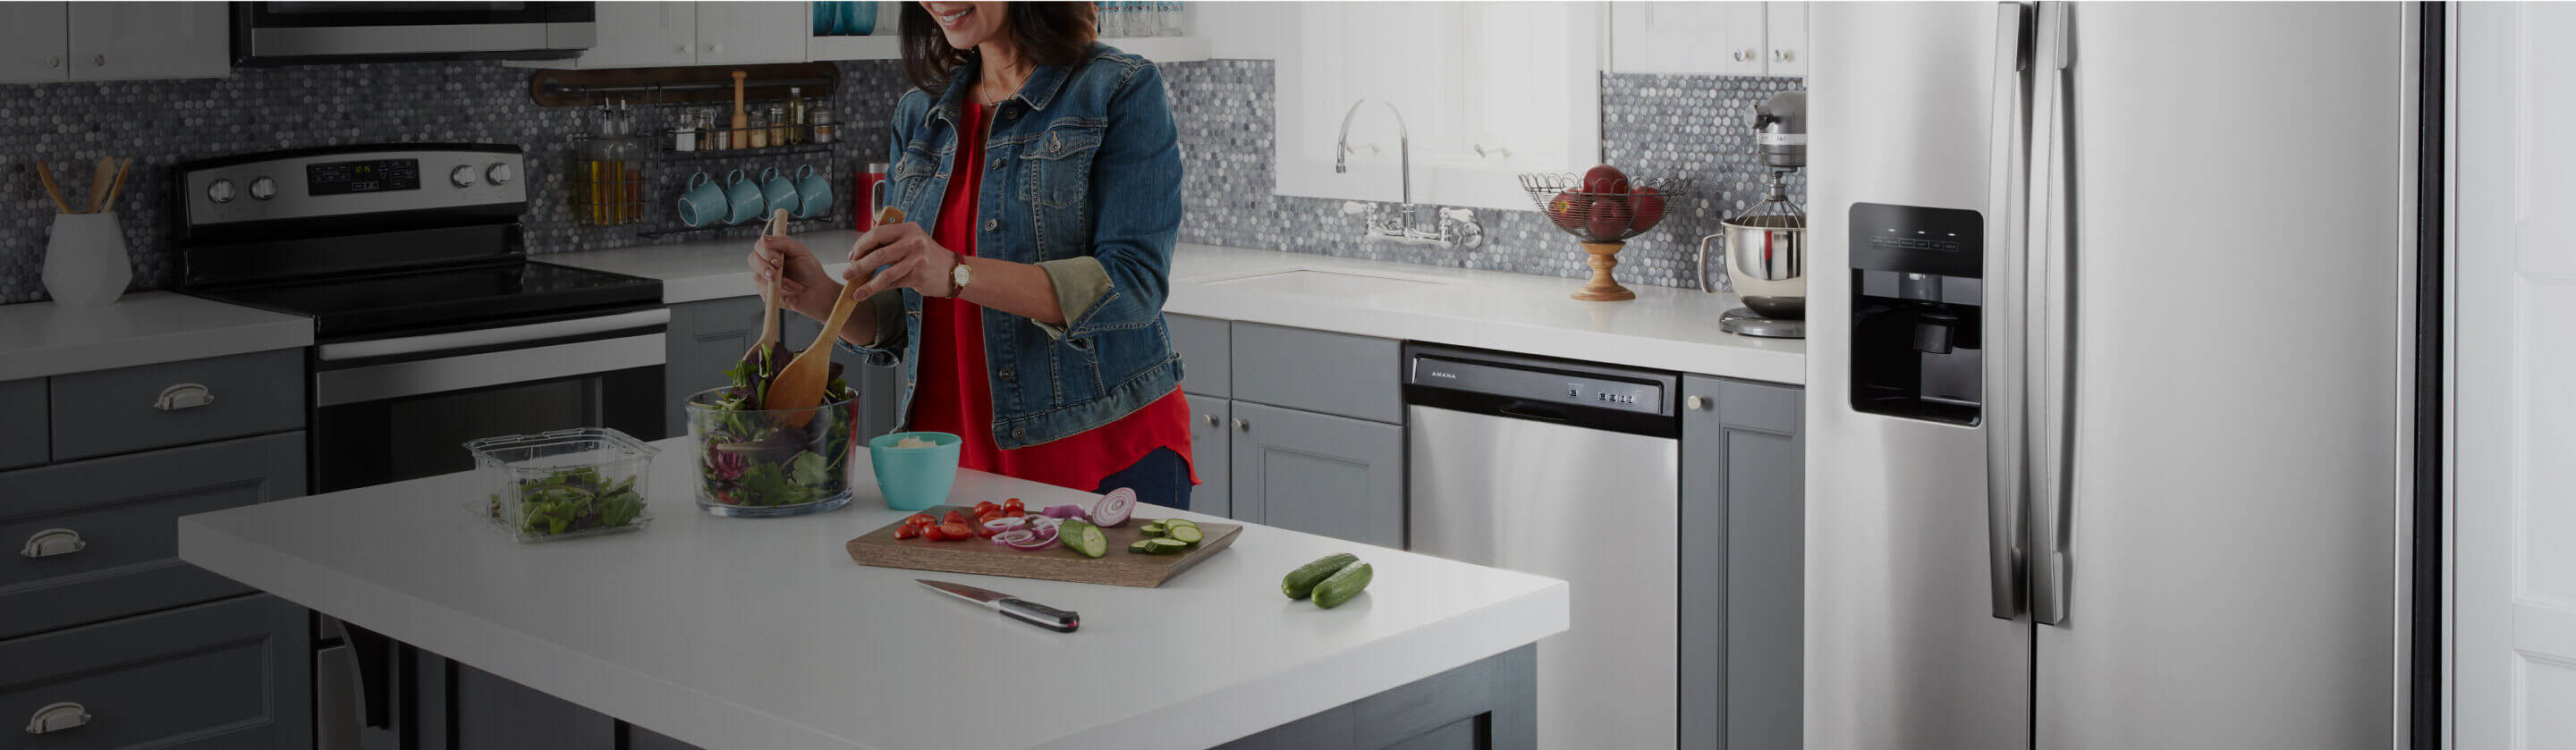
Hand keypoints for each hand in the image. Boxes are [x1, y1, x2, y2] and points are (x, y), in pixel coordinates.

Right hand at [746, 234, 842, 321]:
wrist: (817, 291)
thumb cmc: (809, 271)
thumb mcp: (800, 251)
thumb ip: (783, 242)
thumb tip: (766, 240)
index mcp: (774, 250)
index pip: (760, 245)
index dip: (766, 251)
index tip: (777, 260)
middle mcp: (767, 262)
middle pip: (753, 259)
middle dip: (764, 266)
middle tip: (777, 272)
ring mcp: (764, 277)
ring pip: (758, 276)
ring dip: (777, 280)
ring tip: (792, 283)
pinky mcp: (765, 292)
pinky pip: (764, 290)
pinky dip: (781, 290)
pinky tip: (792, 289)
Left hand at [842, 221, 960, 299]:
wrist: (952, 270)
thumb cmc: (926, 256)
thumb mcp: (911, 240)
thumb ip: (889, 242)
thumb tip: (859, 254)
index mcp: (907, 229)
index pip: (876, 234)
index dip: (860, 246)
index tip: (851, 256)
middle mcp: (913, 242)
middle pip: (878, 254)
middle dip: (858, 266)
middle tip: (847, 273)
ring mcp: (917, 259)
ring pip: (884, 273)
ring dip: (866, 284)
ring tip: (855, 291)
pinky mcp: (919, 276)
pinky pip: (893, 284)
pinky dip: (879, 289)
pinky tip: (869, 293)